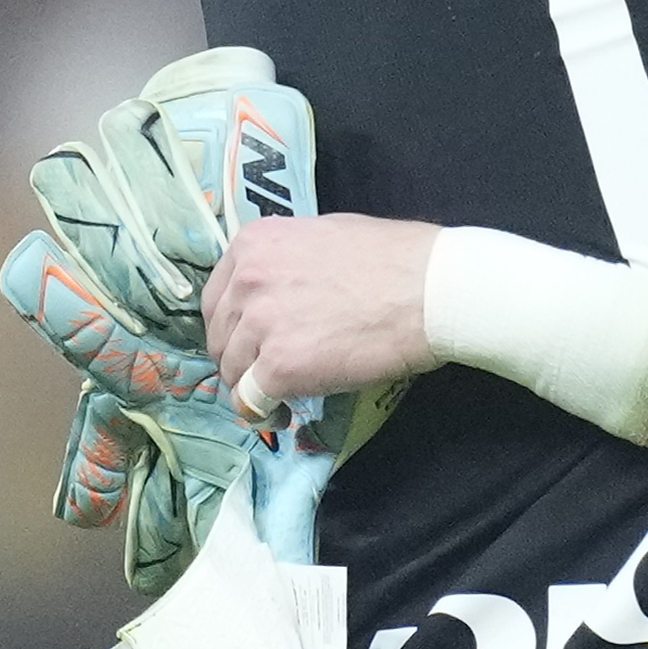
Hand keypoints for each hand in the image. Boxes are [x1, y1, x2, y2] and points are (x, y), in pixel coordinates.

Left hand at [208, 213, 440, 406]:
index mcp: (253, 244)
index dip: (232, 326)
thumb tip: (282, 287)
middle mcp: (247, 280)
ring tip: (277, 397)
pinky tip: (281, 413)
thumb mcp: (324, 235)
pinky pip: (250, 401)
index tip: (249, 342)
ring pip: (231, 372)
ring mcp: (261, 324)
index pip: (217, 297)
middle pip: (219, 336)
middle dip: (238, 358)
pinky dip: (262, 413)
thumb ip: (288, 260)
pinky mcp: (280, 366)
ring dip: (251, 387)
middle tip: (262, 373)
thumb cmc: (394, 259)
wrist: (429, 289)